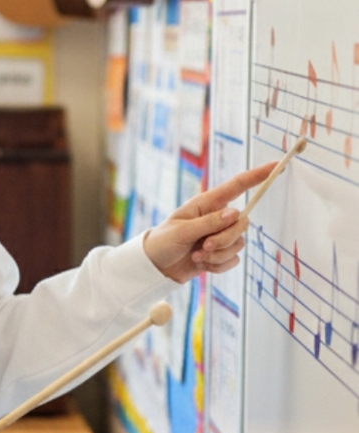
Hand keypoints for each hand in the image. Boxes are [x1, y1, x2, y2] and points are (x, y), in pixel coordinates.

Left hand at [143, 162, 276, 282]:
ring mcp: (220, 236)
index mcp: (206, 204)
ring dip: (218, 254)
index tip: (276, 166)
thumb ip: (208, 222)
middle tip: (203, 246)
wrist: (155, 266)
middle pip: (241, 223)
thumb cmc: (163, 242)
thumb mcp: (182, 230)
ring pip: (238, 244)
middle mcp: (217, 217)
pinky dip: (217, 265)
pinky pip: (233, 260)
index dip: (257, 176)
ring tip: (197, 255)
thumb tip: (235, 214)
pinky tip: (201, 264)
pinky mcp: (221, 253)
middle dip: (224, 239)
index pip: (237, 186)